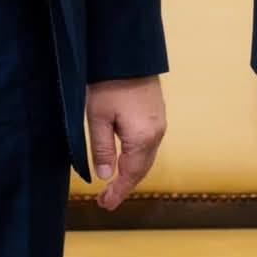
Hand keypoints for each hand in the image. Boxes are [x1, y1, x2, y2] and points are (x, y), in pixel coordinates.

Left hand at [84, 75, 166, 209]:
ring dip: (132, 172)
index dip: (118, 192)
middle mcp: (157, 133)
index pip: (131, 174)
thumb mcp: (97, 117)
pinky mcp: (157, 113)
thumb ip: (102, 149)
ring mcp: (159, 122)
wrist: (127, 52)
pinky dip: (137, 157)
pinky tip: (126, 158)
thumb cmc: (109, 82)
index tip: (105, 205)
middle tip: (106, 199)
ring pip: (147, 156)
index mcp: (142, 138)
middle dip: (125, 185)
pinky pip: (149, 144)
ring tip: (114, 183)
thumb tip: (106, 176)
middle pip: (142, 168)